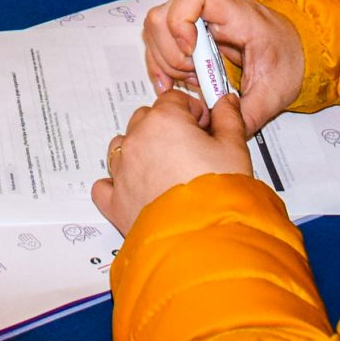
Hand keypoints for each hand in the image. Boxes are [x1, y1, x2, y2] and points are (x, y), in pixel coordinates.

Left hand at [91, 90, 250, 235]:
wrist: (204, 242)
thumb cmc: (219, 196)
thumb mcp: (234, 148)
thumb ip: (228, 118)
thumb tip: (226, 103)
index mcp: (164, 121)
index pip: (174, 99)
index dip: (193, 112)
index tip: (204, 128)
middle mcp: (137, 140)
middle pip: (146, 118)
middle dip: (167, 128)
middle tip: (190, 150)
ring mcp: (122, 170)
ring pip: (123, 146)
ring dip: (140, 150)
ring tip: (166, 170)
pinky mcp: (114, 200)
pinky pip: (105, 184)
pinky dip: (117, 183)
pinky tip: (136, 188)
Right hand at [142, 0, 306, 133]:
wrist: (298, 52)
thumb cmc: (288, 60)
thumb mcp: (273, 92)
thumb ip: (246, 114)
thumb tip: (222, 131)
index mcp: (237, 15)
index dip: (182, 20)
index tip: (191, 50)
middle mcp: (212, 10)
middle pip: (164, 15)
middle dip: (172, 54)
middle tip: (195, 77)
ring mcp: (199, 19)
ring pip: (157, 28)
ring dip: (167, 61)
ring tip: (193, 80)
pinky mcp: (190, 30)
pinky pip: (160, 40)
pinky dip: (163, 63)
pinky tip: (180, 81)